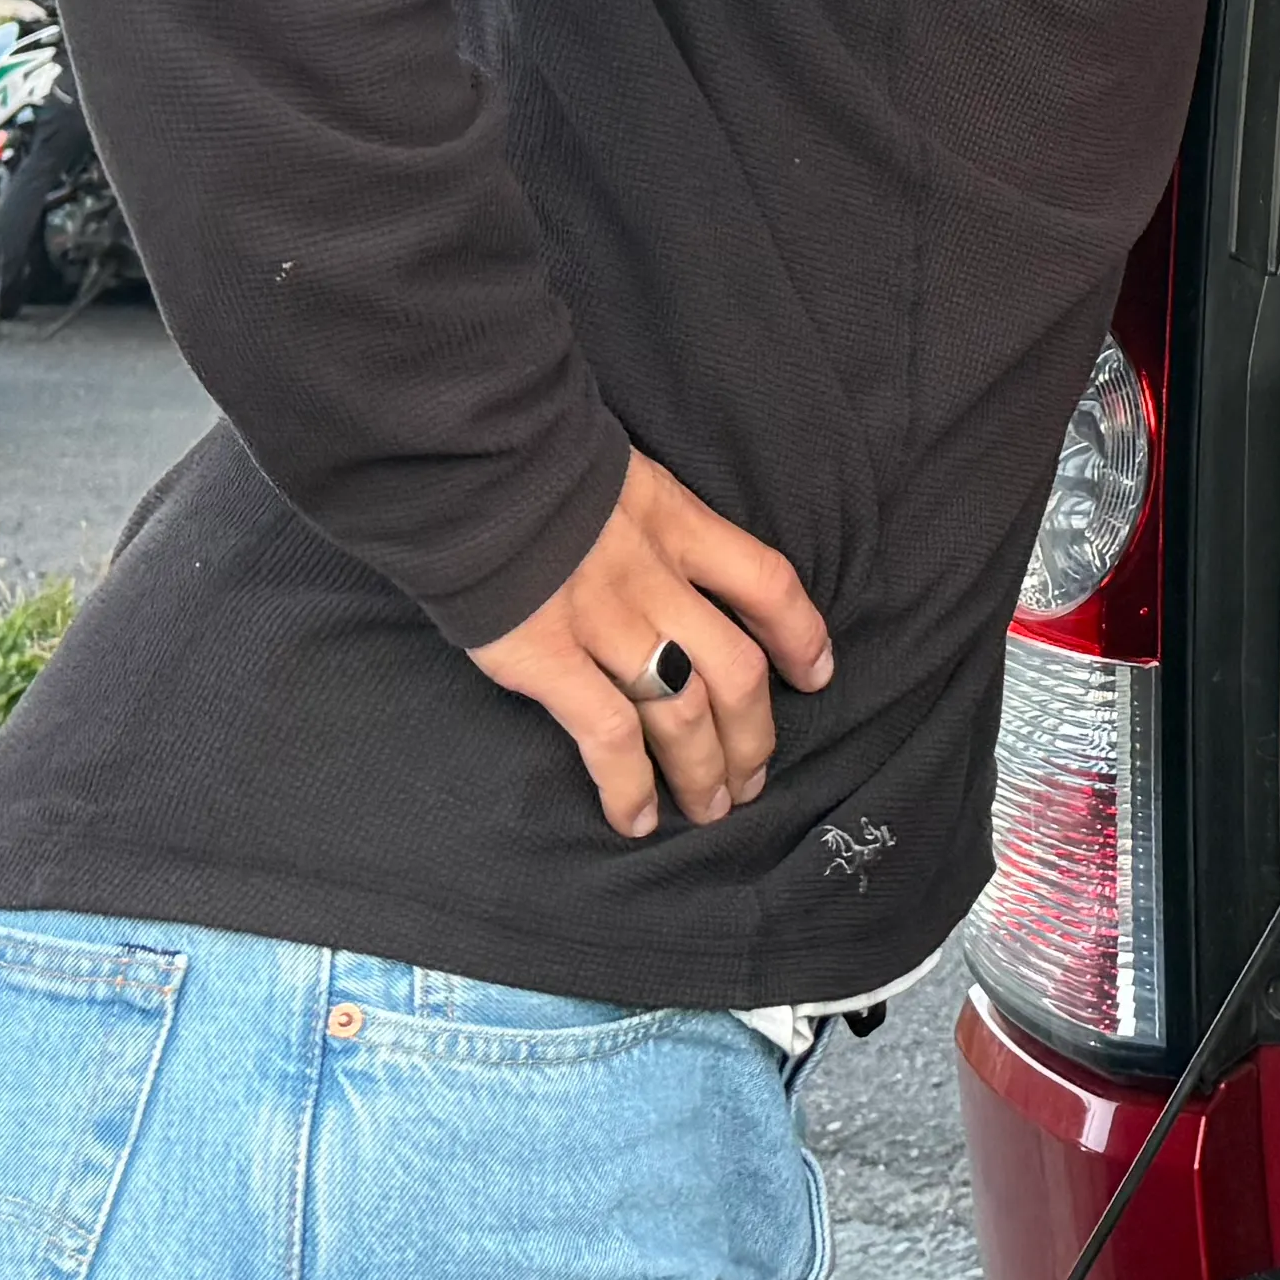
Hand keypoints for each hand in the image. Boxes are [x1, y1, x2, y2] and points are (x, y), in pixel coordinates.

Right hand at [467, 451, 838, 839]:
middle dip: (755, 735)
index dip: (802, 635)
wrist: (463, 460)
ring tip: (710, 809)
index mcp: (677, 524)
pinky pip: (609, 736)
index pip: (768, 583)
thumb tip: (668, 566)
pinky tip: (638, 819)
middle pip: (737, 670)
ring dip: (705, 772)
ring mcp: (605, 622)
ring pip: (685, 713)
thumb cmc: (530, 467)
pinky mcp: (549, 658)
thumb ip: (649, 522)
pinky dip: (630, 787)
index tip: (817, 674)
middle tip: (753, 778)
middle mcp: (655, 578)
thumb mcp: (617, 476)